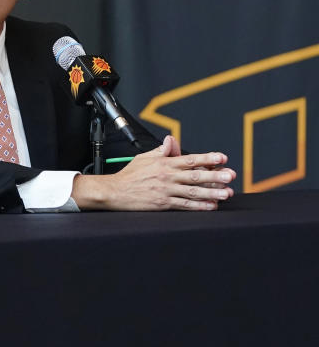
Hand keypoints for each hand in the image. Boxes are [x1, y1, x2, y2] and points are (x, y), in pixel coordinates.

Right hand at [72, 135, 235, 210]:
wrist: (115, 191)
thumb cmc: (129, 175)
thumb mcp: (144, 157)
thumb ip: (161, 151)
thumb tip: (171, 140)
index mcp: (163, 163)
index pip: (189, 159)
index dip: (207, 158)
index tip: (222, 158)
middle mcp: (167, 176)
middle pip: (195, 176)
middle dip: (215, 175)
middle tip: (231, 175)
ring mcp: (166, 191)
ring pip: (193, 191)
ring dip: (212, 192)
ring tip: (227, 193)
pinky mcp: (163, 203)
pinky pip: (184, 205)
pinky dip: (199, 206)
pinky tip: (211, 206)